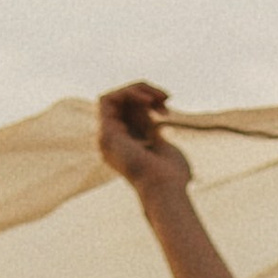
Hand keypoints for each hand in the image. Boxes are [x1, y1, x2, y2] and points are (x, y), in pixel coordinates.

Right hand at [97, 80, 193, 201]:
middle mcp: (111, 142)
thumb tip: (149, 112)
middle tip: (166, 98)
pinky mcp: (105, 133)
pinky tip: (148, 101)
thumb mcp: (160, 143)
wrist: (166, 187)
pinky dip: (129, 93)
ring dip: (138, 89)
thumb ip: (149, 128)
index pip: (127, 112)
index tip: (166, 107)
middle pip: (120, 102)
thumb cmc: (172, 175)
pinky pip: (108, 99)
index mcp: (124, 146)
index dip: (146, 101)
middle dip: (145, 92)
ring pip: (113, 97)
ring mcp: (106, 138)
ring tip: (160, 97)